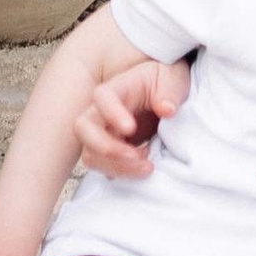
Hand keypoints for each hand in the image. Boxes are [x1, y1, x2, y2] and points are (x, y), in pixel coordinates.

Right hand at [74, 56, 190, 179]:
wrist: (166, 96)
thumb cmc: (165, 83)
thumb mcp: (172, 80)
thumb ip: (169, 92)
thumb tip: (167, 110)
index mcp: (117, 88)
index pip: (102, 96)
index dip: (111, 113)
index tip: (131, 128)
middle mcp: (102, 111)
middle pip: (83, 128)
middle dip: (106, 148)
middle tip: (137, 156)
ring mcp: (103, 133)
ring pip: (91, 154)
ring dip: (117, 167)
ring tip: (147, 166)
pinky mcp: (110, 151)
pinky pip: (104, 168)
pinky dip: (122, 174)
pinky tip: (143, 168)